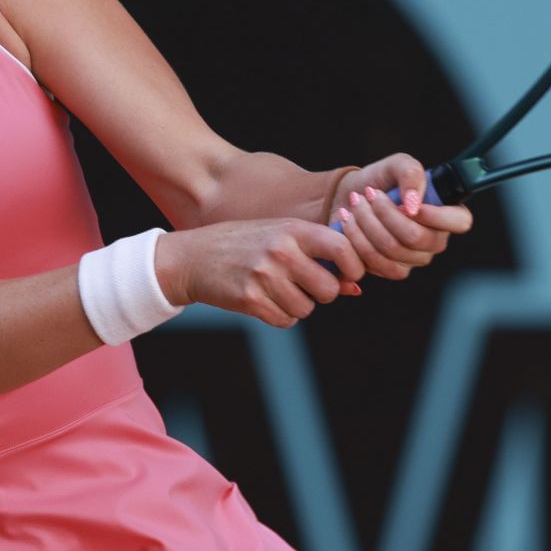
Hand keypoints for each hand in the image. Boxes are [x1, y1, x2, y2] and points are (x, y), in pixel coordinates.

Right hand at [158, 219, 367, 327]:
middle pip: (329, 289)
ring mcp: (265, 275)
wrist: (195, 257)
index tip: (346, 275)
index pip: (343, 249)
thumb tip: (356, 287)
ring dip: (297, 306)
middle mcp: (281, 250)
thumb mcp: (281, 237)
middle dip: (322, 294)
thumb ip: (319, 256)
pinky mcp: (250, 299)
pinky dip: (280, 316)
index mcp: (293, 229)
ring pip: (307, 309)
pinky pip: (286, 321)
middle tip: (305, 285)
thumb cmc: (246, 245)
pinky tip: (264, 299)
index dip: (353, 267)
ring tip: (277, 289)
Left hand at [329, 153, 473, 279]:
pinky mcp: (390, 269)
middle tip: (368, 194)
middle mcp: (434, 240)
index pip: (460, 221)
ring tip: (355, 203)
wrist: (351, 197)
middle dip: (385, 213)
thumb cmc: (381, 180)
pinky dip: (356, 239)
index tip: (407, 203)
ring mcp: (413, 259)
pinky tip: (349, 222)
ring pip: (392, 249)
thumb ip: (411, 174)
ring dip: (367, 223)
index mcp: (446, 214)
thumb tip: (413, 204)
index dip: (436, 216)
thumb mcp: (397, 165)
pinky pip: (375, 262)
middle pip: (417, 238)